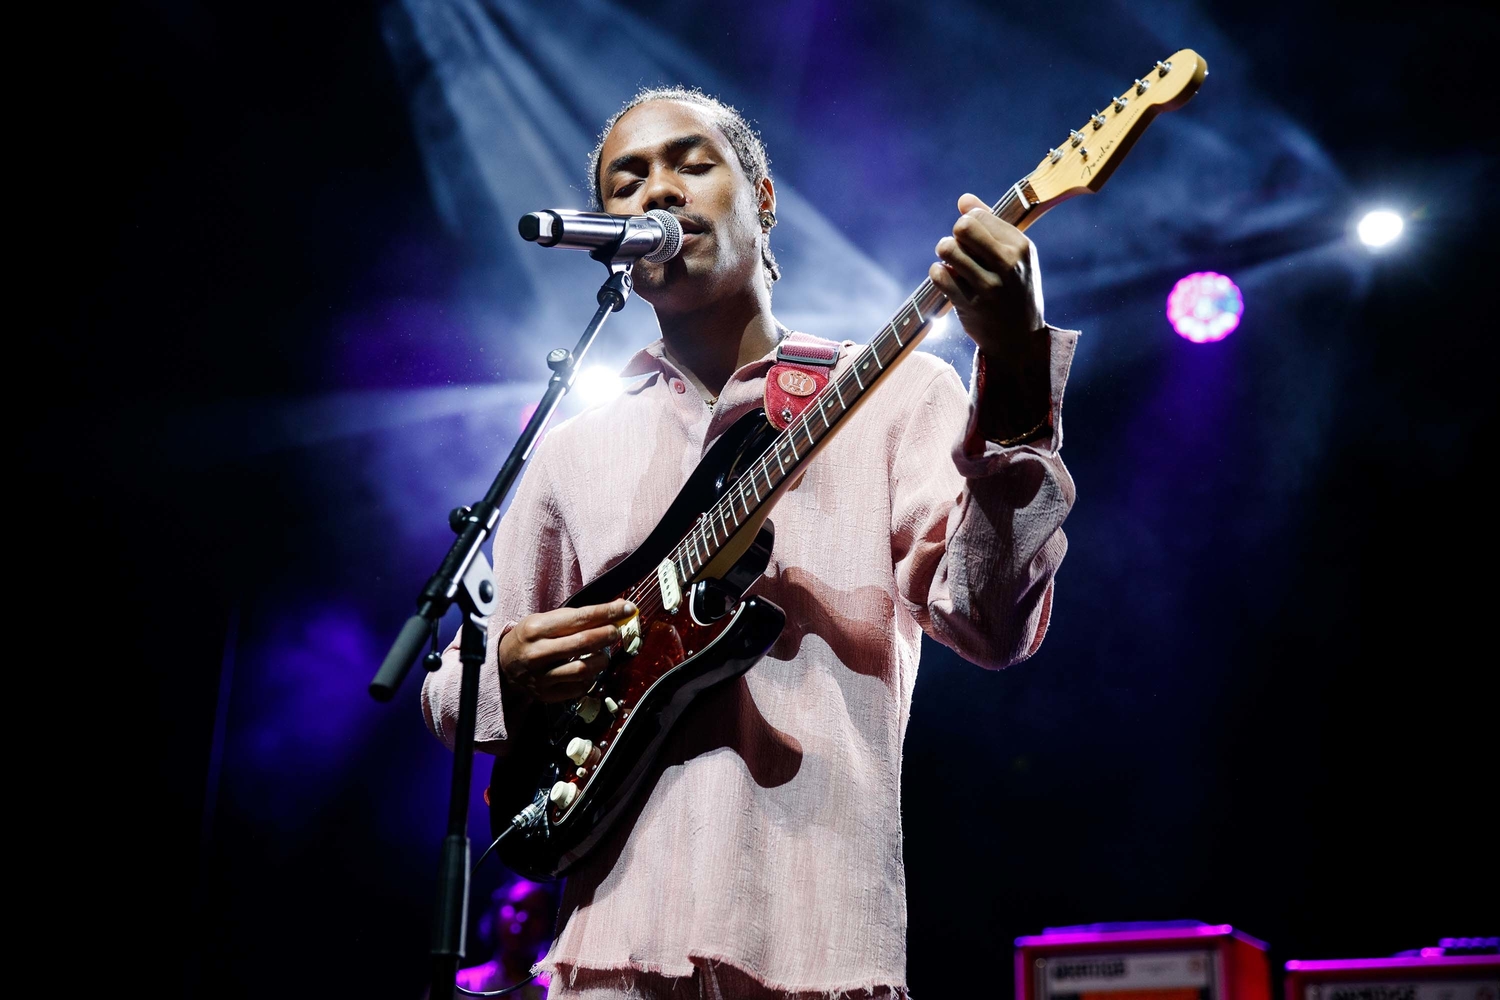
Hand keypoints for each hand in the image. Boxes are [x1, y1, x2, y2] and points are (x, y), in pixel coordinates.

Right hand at [499, 598, 634, 702]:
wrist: (503, 665)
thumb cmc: (529, 638)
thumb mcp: (544, 620)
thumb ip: (575, 617)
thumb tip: (613, 610)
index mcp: (536, 629)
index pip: (579, 618)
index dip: (607, 612)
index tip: (626, 608)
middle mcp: (537, 653)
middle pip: (583, 642)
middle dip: (608, 634)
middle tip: (616, 630)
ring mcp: (541, 676)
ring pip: (583, 668)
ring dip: (602, 659)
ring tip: (603, 652)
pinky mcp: (546, 694)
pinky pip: (579, 688)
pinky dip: (591, 678)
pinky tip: (590, 669)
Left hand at [930, 193, 1051, 442]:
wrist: (1020, 339)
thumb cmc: (1015, 288)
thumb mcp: (1014, 255)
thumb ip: (990, 224)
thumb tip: (964, 199)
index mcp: (1020, 247)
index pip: (978, 215)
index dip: (968, 222)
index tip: (974, 238)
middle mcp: (1007, 265)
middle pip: (962, 227)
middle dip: (954, 234)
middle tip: (958, 247)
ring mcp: (988, 286)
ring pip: (947, 249)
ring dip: (943, 252)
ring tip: (950, 261)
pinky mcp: (969, 305)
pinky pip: (939, 275)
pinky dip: (937, 273)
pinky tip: (946, 278)